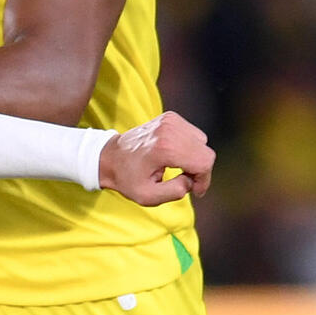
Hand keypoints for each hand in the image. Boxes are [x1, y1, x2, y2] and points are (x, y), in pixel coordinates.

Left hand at [100, 111, 214, 204]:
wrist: (110, 157)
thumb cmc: (127, 178)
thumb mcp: (147, 196)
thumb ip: (175, 192)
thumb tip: (190, 182)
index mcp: (165, 148)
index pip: (204, 162)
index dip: (203, 180)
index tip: (194, 190)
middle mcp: (170, 129)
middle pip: (206, 152)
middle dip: (199, 170)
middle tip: (183, 181)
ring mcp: (170, 120)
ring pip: (201, 143)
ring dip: (194, 158)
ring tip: (177, 168)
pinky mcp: (170, 117)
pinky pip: (193, 134)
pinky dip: (189, 147)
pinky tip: (174, 156)